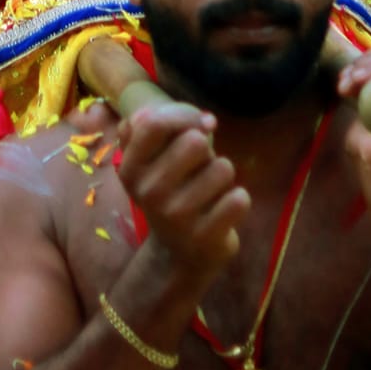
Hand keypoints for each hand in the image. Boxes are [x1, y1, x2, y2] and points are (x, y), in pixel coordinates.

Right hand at [116, 100, 250, 289]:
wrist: (178, 254)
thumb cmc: (171, 191)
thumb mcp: (153, 160)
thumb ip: (164, 126)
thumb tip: (206, 120)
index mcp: (130, 169)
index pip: (155, 123)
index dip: (185, 115)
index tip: (202, 123)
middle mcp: (149, 193)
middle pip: (196, 141)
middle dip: (206, 151)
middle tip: (199, 170)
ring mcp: (177, 218)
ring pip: (223, 168)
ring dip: (223, 175)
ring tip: (210, 191)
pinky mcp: (205, 237)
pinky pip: (239, 199)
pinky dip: (238, 200)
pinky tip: (224, 211)